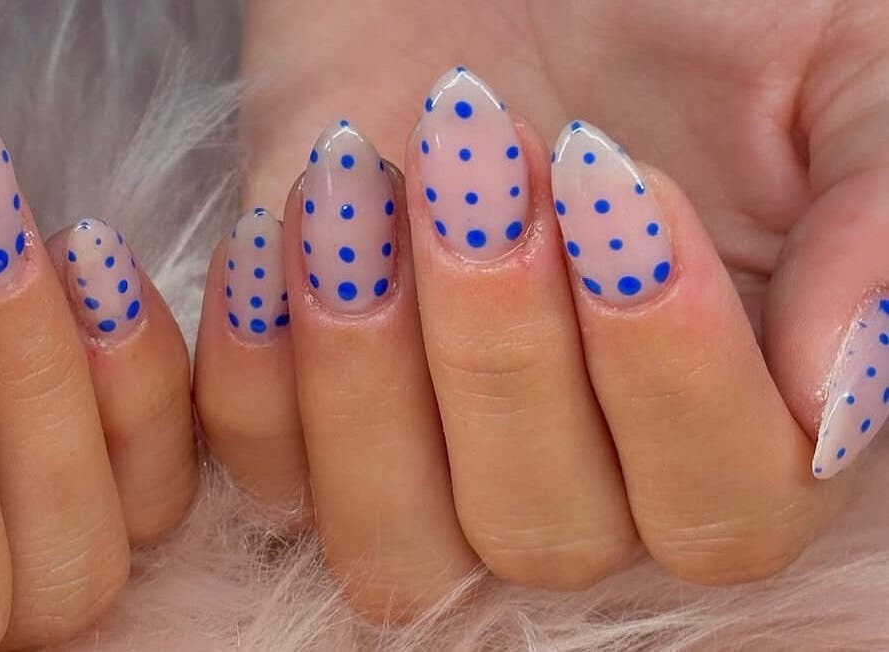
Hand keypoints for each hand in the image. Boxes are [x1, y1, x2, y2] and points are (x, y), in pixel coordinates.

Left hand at [195, 0, 886, 617]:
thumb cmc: (681, 5)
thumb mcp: (832, 65)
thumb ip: (876, 225)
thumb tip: (838, 395)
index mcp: (727, 402)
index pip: (724, 515)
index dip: (671, 379)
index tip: (615, 175)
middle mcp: (576, 452)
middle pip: (546, 538)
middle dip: (505, 352)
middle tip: (485, 150)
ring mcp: (425, 435)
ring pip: (396, 551)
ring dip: (371, 378)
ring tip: (370, 183)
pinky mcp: (300, 389)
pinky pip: (262, 467)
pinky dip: (257, 364)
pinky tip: (294, 217)